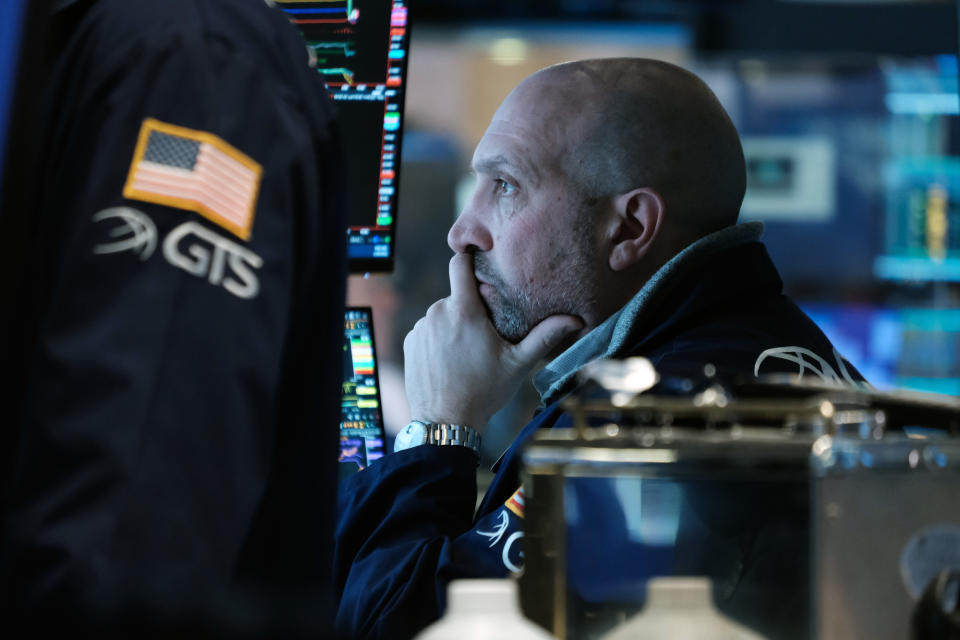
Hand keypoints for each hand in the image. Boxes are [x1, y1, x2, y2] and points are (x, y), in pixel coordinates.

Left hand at [403, 253, 583, 430]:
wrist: (446, 422)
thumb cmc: (484, 391)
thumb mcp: (518, 363)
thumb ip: (544, 336)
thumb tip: (575, 320)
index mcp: (464, 310)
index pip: (459, 264)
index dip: (469, 260)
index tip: (479, 264)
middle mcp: (437, 312)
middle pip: (456, 296)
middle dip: (470, 308)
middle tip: (485, 335)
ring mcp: (421, 328)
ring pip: (442, 315)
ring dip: (453, 325)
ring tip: (466, 353)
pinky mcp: (410, 342)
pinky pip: (427, 331)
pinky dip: (437, 339)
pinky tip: (449, 361)